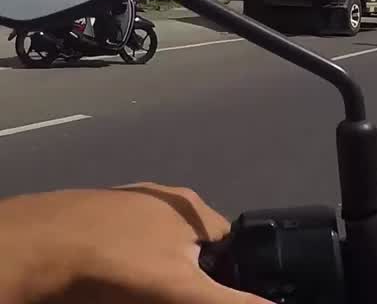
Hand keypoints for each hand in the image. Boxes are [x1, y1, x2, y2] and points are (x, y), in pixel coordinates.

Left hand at [0, 183, 266, 303]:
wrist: (30, 252)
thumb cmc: (113, 268)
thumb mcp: (182, 293)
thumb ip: (234, 303)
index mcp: (193, 208)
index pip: (230, 244)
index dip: (225, 275)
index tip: (204, 296)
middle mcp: (163, 197)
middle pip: (190, 246)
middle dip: (185, 275)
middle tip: (164, 297)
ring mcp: (121, 202)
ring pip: (151, 244)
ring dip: (149, 270)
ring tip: (129, 294)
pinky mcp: (87, 214)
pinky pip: (117, 244)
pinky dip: (116, 264)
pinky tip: (101, 285)